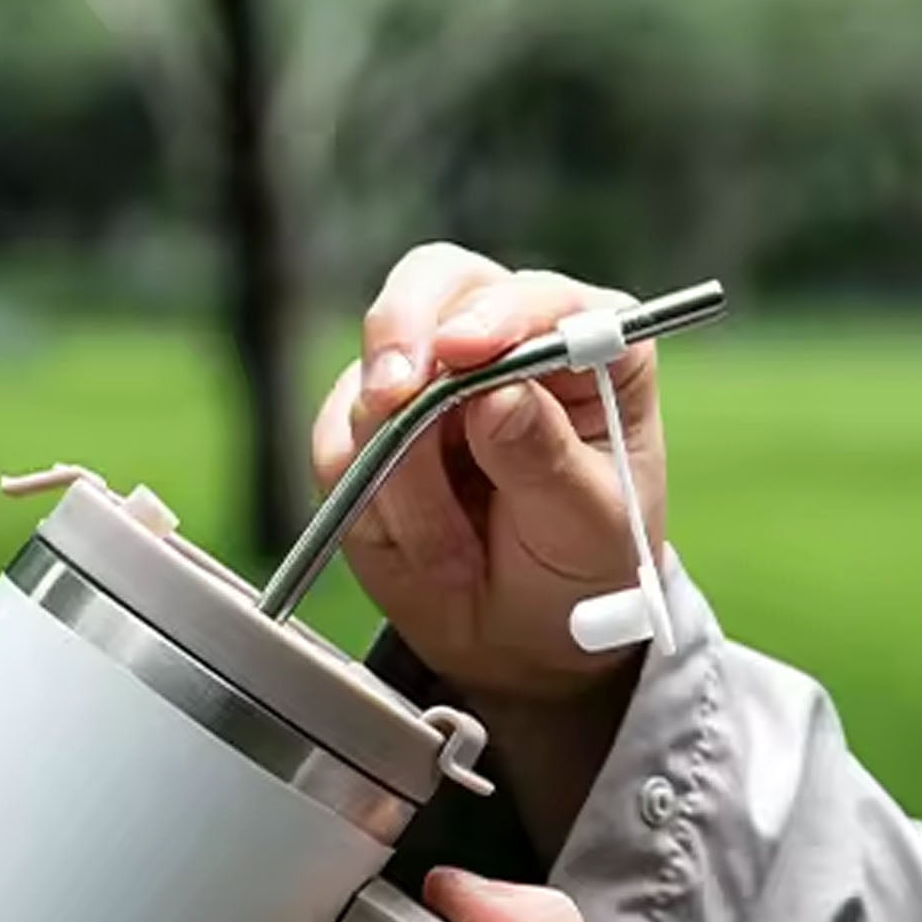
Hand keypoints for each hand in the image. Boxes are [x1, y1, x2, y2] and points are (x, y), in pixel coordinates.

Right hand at [316, 243, 669, 703]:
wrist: (525, 633)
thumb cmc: (581, 565)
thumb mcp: (588, 521)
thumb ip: (545, 455)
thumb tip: (497, 393)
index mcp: (581, 339)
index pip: (528, 297)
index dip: (490, 317)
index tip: (463, 353)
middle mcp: (498, 341)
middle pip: (428, 287)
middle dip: (400, 341)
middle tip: (390, 399)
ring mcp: (424, 383)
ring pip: (371, 388)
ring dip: (402, 481)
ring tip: (456, 555)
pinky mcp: (365, 433)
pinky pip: (334, 448)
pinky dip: (368, 505)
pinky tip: (419, 545)